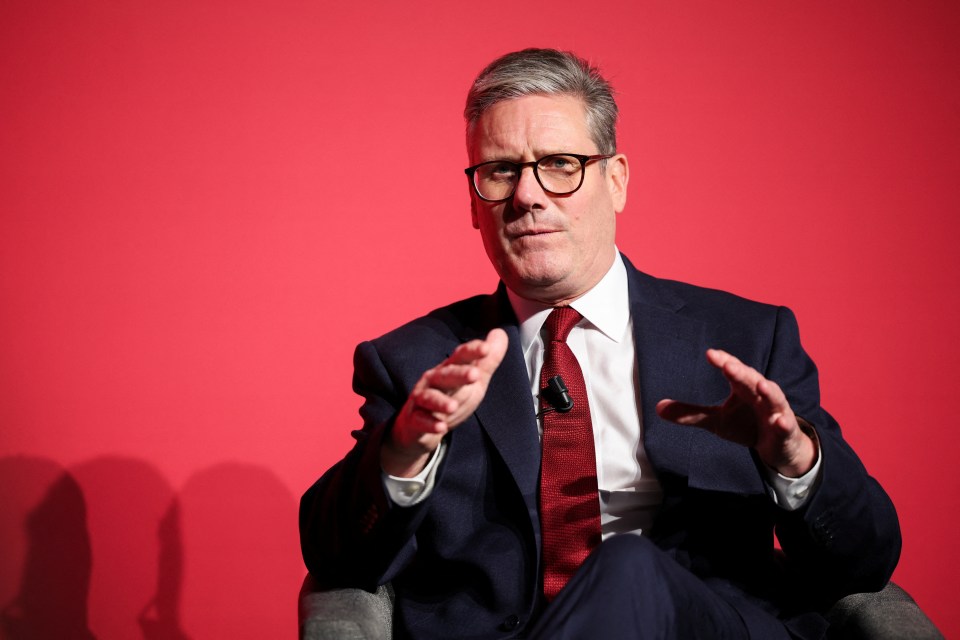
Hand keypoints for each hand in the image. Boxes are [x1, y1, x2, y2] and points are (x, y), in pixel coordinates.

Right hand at [382, 328, 508, 476]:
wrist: (420, 426)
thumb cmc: (450, 396)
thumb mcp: (473, 380)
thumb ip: (488, 360)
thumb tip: (501, 332)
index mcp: (449, 369)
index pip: (461, 357)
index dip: (472, 352)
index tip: (486, 348)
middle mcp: (434, 381)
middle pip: (445, 375)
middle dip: (459, 374)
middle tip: (475, 375)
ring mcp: (422, 400)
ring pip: (430, 397)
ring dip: (441, 402)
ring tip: (453, 406)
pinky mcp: (415, 420)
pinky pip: (421, 421)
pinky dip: (430, 424)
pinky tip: (441, 428)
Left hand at [655, 349, 816, 476]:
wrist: (778, 447)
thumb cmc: (747, 425)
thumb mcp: (716, 421)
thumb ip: (690, 413)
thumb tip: (658, 407)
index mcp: (743, 388)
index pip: (733, 370)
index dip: (723, 360)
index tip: (710, 353)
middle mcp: (761, 395)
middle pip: (752, 379)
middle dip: (741, 372)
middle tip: (728, 365)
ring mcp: (777, 411)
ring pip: (774, 398)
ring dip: (769, 392)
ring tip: (762, 386)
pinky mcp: (786, 430)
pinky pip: (786, 426)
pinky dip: (784, 423)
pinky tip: (780, 421)